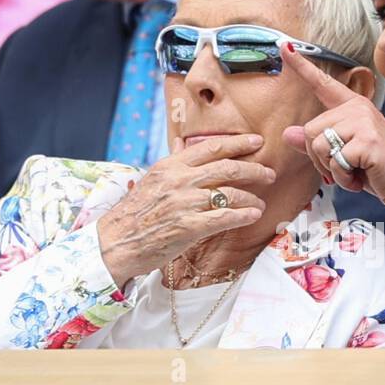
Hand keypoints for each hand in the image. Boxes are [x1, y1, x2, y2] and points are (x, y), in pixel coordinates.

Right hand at [96, 133, 275, 285]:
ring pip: (230, 193)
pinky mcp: (189, 227)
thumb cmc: (134, 214)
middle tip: (269, 173)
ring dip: (251, 197)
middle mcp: (179, 180)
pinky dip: (244, 215)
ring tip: (260, 202)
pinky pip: (225, 217)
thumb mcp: (151, 180)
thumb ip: (173, 164)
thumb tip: (185, 145)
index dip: (238, 143)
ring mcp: (184, 203)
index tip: (257, 142)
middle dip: (253, 169)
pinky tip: (254, 215)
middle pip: (227, 167)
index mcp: (170, 166)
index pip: (211, 147)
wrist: (115, 243)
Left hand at [278, 42, 384, 219]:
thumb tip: (288, 134)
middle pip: (310, 130)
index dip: (301, 66)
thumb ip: (317, 143)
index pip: (322, 84)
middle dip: (320, 158)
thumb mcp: (342, 155)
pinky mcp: (366, 139)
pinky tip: (360, 176)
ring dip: (331, 168)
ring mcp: (363, 121)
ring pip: (318, 145)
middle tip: (344, 167)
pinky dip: (343, 177)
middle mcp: (357, 108)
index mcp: (352, 107)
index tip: (284, 46)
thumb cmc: (377, 170)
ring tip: (353, 171)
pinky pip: (334, 161)